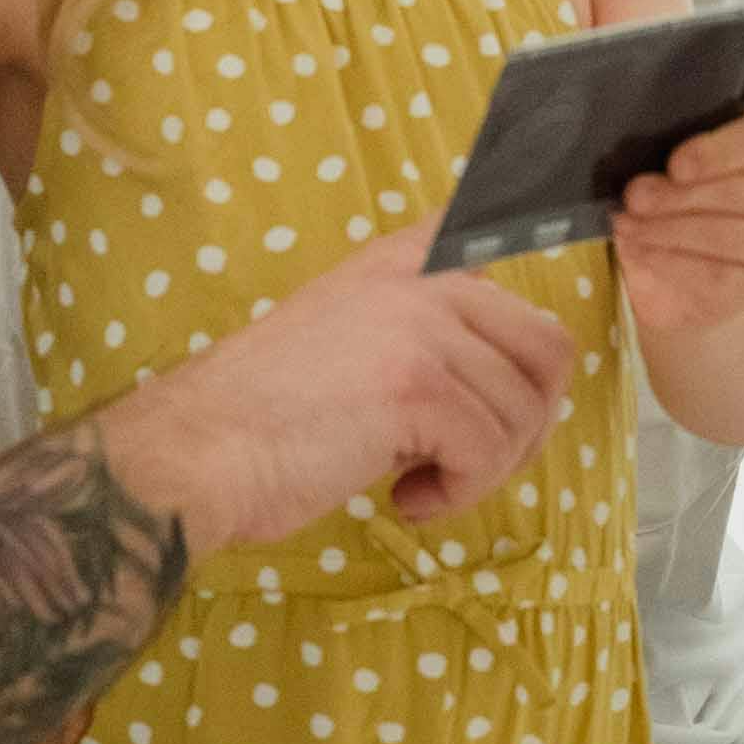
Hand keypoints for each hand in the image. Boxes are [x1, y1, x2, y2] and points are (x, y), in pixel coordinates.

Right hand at [97, 222, 572, 553]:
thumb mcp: (348, 333)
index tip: (514, 353)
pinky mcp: (420, 386)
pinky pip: (489, 453)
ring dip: (482, 469)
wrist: (197, 450)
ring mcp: (422, 325)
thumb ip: (421, 327)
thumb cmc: (263, 417)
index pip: (504, 245)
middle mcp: (422, 276)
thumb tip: (510, 376)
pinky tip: (402, 498)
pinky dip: (456, 494)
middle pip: (546, 350)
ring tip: (417, 483)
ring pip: (522, 413)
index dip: (524, 303)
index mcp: (404, 258)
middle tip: (469, 461)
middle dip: (523, 423)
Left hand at [608, 115, 743, 335]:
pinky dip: (670, 260)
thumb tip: (637, 180)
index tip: (675, 166)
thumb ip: (657, 168)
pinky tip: (640, 250)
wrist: (678, 274)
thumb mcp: (662, 181)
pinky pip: (716, 273)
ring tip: (628, 225)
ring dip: (672, 230)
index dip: (716, 151)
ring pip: (732, 236)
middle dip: (682, 196)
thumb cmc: (671, 211)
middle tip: (634, 198)